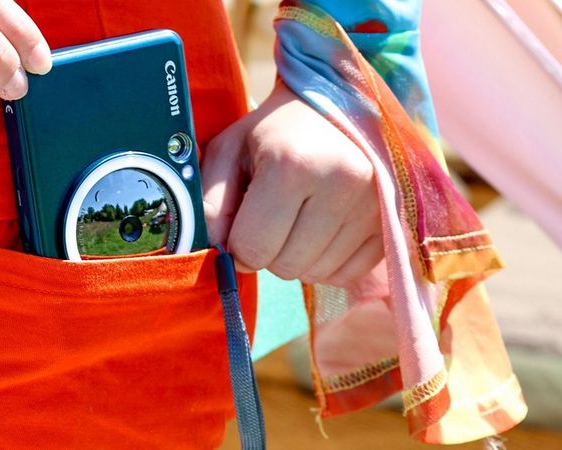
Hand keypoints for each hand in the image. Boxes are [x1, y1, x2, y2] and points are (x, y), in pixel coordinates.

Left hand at [202, 81, 383, 285]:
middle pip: (285, 266)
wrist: (338, 102)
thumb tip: (213, 253)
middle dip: (268, 251)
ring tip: (299, 216)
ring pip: (316, 274)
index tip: (242, 222)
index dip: (237, 245)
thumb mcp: (229, 151)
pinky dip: (328, 262)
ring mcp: (375, 203)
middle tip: (272, 216)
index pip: (252, 248)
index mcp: (293, 164)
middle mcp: (342, 183)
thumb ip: (210, 204)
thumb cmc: (274, 131)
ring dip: (298, 258)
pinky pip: (348, 274)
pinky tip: (323, 228)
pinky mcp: (394, 220)